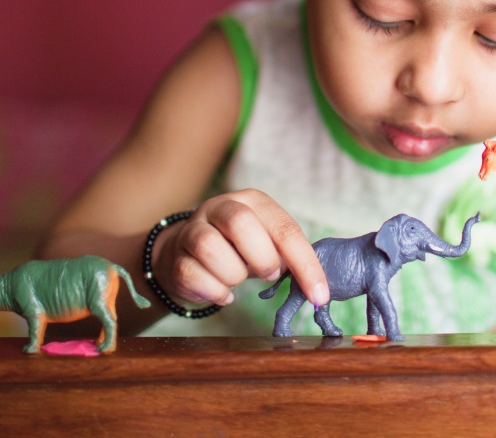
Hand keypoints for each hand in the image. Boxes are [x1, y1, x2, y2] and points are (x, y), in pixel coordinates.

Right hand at [151, 189, 329, 307]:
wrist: (189, 251)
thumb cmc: (240, 248)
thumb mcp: (267, 243)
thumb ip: (288, 256)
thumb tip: (316, 288)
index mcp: (254, 201)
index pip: (285, 229)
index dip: (305, 264)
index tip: (319, 296)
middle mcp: (222, 207)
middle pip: (241, 223)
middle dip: (261, 258)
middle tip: (266, 274)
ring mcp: (194, 228)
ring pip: (210, 248)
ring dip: (232, 275)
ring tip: (237, 279)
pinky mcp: (176, 255)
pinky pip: (192, 274)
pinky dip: (213, 291)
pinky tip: (222, 292)